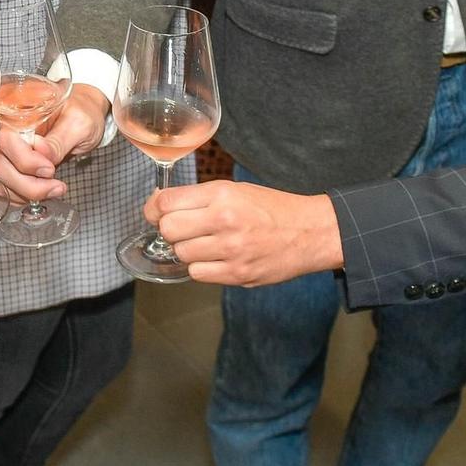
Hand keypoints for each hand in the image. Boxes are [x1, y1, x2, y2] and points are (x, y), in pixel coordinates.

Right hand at [0, 83, 106, 202]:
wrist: (87, 116)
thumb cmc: (83, 111)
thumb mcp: (80, 123)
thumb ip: (60, 139)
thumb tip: (41, 152)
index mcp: (22, 116)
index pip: (8, 141)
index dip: (26, 160)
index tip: (50, 169)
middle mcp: (12, 134)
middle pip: (2, 165)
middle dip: (28, 184)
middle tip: (56, 186)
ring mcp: (13, 152)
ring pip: (4, 181)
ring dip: (29, 193)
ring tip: (56, 189)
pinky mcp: (18, 166)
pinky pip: (10, 187)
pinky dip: (25, 196)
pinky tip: (46, 192)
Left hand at [147, 180, 343, 286]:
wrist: (310, 232)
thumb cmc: (270, 208)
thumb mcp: (234, 190)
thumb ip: (197, 197)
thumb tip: (157, 206)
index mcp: (222, 195)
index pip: (166, 202)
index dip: (154, 208)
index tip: (156, 212)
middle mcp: (225, 220)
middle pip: (168, 230)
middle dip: (169, 230)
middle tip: (182, 229)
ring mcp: (232, 250)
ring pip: (181, 254)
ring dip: (187, 250)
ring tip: (206, 243)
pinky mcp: (238, 275)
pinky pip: (198, 274)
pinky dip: (201, 267)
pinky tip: (215, 258)